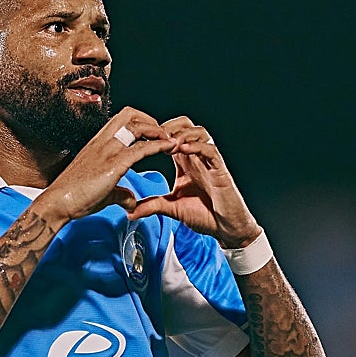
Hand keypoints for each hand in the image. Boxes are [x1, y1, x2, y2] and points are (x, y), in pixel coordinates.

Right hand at [34, 107, 178, 226]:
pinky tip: (169, 147)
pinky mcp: (114, 164)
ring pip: (137, 126)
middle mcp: (103, 142)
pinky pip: (141, 148)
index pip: (121, 120)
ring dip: (158, 130)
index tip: (153, 134)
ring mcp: (108, 150)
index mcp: (98, 144)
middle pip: (130, 114)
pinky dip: (159, 145)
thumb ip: (120, 193)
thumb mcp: (103, 193)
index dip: (141, 122)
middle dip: (150, 120)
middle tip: (163, 134)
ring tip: (170, 140)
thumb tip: (131, 201)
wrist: (58, 203)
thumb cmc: (74, 197)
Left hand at [126, 116, 260, 247]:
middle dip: (170, 126)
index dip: (157, 134)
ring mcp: (209, 163)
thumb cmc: (205, 215)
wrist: (226, 229)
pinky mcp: (220, 170)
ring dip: (183, 133)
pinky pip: (210, 150)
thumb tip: (129, 212)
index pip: (171, 137)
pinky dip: (197, 146)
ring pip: (199, 132)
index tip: (142, 138)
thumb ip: (152, 206)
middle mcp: (197, 159)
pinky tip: (183, 150)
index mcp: (185, 163)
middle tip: (155, 136)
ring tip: (168, 142)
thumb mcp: (172, 209)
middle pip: (186, 127)